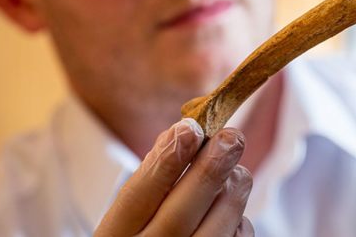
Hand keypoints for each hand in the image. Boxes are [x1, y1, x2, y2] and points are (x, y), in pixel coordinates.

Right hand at [95, 119, 253, 235]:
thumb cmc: (148, 231)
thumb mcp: (133, 211)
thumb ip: (153, 177)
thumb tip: (185, 131)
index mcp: (117, 235)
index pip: (135, 198)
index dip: (165, 162)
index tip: (190, 129)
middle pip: (179, 215)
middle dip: (209, 170)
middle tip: (231, 137)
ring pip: (217, 226)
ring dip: (232, 189)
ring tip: (234, 170)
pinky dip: (238, 217)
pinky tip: (229, 208)